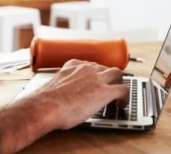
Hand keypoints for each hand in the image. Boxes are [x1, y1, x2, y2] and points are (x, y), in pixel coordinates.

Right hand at [0, 59, 128, 153]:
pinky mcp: (105, 91)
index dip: (95, 74)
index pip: (89, 65)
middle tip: (109, 86)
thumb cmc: (46, 100)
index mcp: (73, 65)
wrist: (47, 106)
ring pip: (117, 73)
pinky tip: (121, 104)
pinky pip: (123, 90)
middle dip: (109, 76)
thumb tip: (63, 95)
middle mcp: (86, 68)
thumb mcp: (56, 85)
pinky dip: (124, 97)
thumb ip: (64, 85)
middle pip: (105, 67)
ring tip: (118, 94)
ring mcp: (97, 78)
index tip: (95, 80)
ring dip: (118, 83)